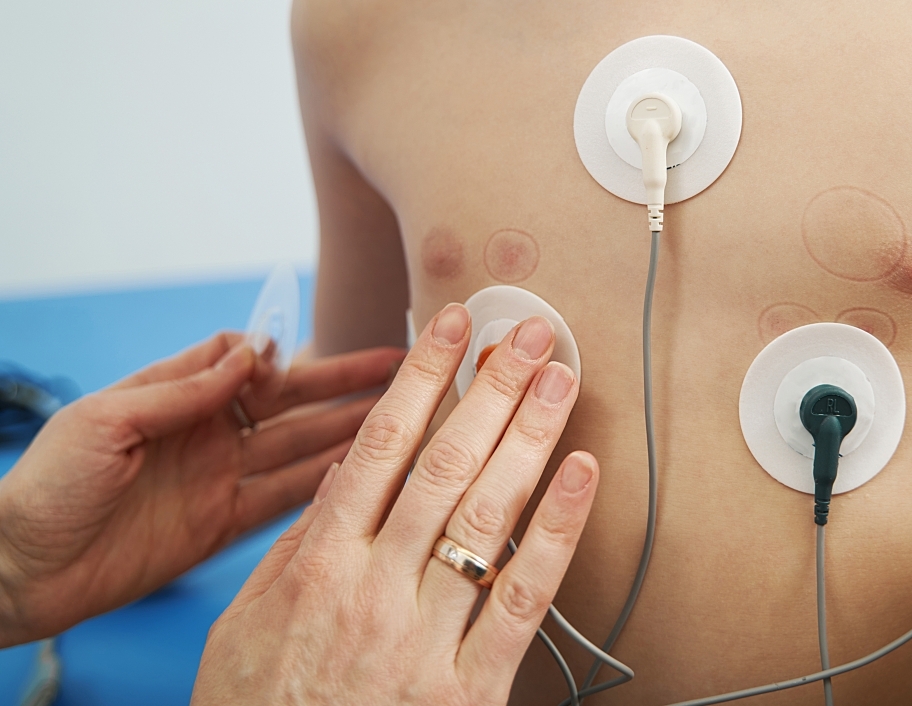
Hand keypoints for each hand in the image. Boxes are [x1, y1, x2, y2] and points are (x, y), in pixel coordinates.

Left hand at [0, 332, 402, 644]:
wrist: (17, 571)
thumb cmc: (46, 485)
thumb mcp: (107, 418)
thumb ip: (185, 388)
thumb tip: (254, 351)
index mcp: (178, 397)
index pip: (252, 363)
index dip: (290, 359)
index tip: (315, 359)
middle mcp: (209, 434)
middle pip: (293, 404)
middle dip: (348, 387)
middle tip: (404, 372)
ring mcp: (219, 480)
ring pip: (300, 450)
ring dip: (351, 433)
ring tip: (406, 420)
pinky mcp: (220, 527)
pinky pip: (284, 502)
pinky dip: (325, 487)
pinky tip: (365, 473)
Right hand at [193, 304, 597, 705]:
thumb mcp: (245, 624)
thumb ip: (298, 545)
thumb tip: (347, 471)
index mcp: (318, 564)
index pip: (380, 445)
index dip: (421, 377)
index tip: (452, 326)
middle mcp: (373, 588)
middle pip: (444, 466)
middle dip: (490, 390)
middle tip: (527, 334)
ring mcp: (424, 638)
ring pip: (487, 516)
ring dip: (528, 438)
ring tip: (558, 379)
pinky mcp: (468, 691)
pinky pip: (523, 600)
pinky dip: (558, 532)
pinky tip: (581, 474)